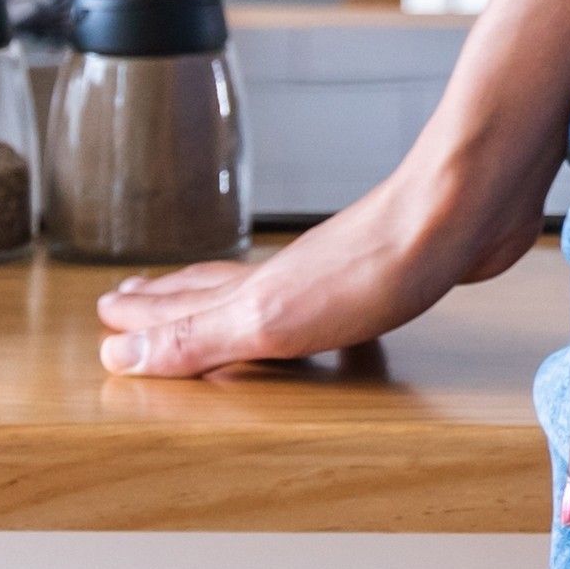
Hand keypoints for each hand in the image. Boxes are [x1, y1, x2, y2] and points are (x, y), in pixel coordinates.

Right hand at [97, 149, 549, 379]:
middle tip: (129, 299)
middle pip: (214, 289)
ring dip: (230, 300)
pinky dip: (309, 309)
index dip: (143, 317)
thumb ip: (195, 338)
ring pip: (267, 290)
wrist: (463, 211)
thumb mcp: (268, 319)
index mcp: (254, 291)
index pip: (182, 306)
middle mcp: (288, 275)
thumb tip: (117, 357)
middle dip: (169, 301)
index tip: (106, 316)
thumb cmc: (376, 265)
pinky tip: (328, 310)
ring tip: (207, 300)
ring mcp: (337, 270)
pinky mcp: (389, 274)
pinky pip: (329, 299)